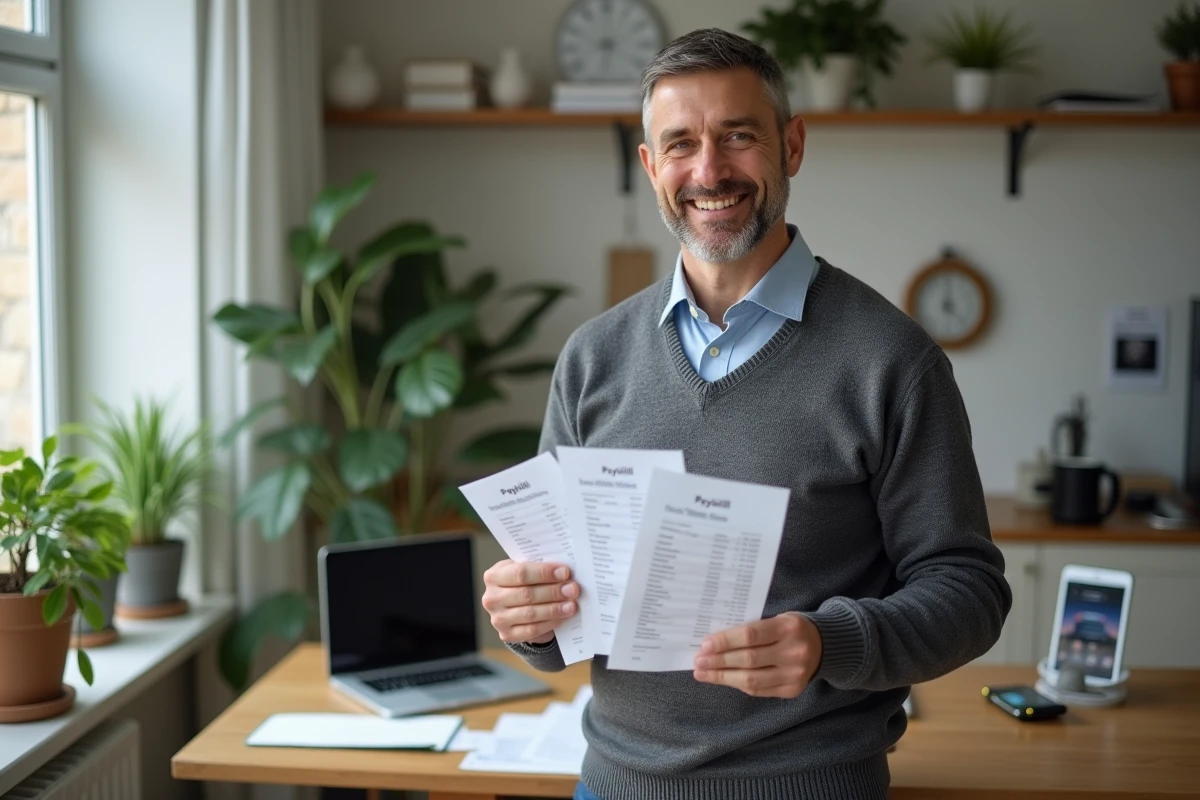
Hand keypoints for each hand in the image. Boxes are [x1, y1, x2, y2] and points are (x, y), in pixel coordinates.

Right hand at [481, 559, 578, 644]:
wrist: (515, 606)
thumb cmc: (524, 583)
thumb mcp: (526, 571)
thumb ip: (539, 569)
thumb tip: (564, 573)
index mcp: (494, 576)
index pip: (520, 573)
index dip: (544, 573)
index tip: (564, 572)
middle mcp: (491, 598)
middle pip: (526, 594)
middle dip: (553, 591)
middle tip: (572, 589)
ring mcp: (497, 618)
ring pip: (530, 613)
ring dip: (554, 609)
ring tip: (571, 604)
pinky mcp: (507, 635)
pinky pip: (532, 630)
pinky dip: (550, 623)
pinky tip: (562, 617)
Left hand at [693, 612, 821, 698]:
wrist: (824, 645)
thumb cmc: (791, 629)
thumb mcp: (777, 619)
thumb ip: (752, 629)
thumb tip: (715, 642)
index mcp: (788, 628)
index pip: (750, 635)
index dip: (725, 641)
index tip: (704, 645)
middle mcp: (794, 652)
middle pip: (748, 659)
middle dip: (719, 661)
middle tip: (698, 661)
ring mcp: (795, 674)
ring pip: (752, 680)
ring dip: (723, 677)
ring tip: (703, 673)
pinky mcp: (793, 690)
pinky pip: (759, 690)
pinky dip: (737, 685)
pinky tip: (723, 679)